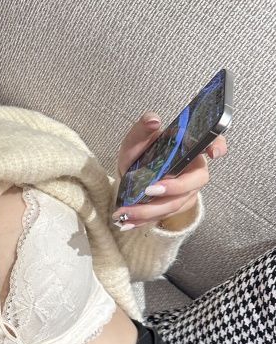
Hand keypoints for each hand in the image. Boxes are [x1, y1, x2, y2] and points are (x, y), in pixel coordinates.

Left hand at [112, 111, 227, 228]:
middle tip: (149, 190)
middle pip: (195, 181)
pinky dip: (144, 221)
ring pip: (176, 203)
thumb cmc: (140, 155)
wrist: (130, 177)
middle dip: (173, 188)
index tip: (214, 152)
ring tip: (126, 211)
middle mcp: (192, 170)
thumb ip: (143, 129)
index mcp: (189, 148)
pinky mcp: (176, 207)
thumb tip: (153, 120)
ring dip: (151, 210)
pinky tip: (127, 223)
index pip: (213, 142)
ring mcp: (186, 191)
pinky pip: (164, 216)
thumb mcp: (136, 140)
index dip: (218, 145)